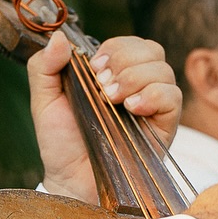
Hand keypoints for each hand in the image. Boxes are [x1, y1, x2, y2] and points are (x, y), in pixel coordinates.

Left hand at [29, 30, 180, 204]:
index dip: (114, 48)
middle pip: (151, 50)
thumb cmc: (61, 145)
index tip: (94, 68)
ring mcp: (152, 105)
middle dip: (124, 60)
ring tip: (112, 100)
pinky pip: (173, 96)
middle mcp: (136, 86)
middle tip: (102, 86)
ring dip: (135, 78)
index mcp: (112, 75)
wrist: (72, 181)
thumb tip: (59, 37)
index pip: (129, 43)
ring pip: (164, 69)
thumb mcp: (44, 102)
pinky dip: (153, 95)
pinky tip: (132, 108)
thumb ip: (44, 67)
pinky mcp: (164, 126)